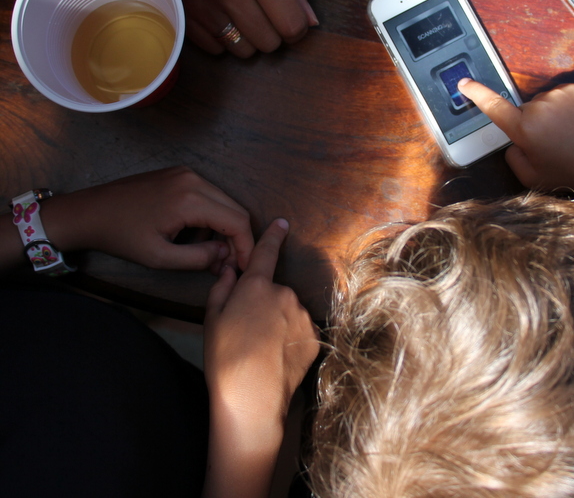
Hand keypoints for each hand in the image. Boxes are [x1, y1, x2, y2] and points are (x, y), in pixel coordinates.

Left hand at [43, 166, 253, 271]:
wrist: (91, 211)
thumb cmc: (121, 236)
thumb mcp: (159, 257)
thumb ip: (198, 259)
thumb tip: (226, 256)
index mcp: (190, 199)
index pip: (237, 221)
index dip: (247, 246)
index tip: (244, 267)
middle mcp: (194, 179)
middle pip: (235, 209)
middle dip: (237, 239)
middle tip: (228, 264)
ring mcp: (187, 173)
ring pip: (224, 202)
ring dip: (223, 228)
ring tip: (206, 252)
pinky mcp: (180, 174)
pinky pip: (209, 194)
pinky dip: (210, 216)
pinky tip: (193, 234)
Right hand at [133, 0, 317, 57]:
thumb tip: (310, 22)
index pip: (291, 24)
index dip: (298, 26)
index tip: (291, 15)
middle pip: (269, 43)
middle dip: (275, 32)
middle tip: (266, 12)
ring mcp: (202, 7)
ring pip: (243, 51)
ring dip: (250, 38)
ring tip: (243, 14)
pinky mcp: (181, 15)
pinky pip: (215, 49)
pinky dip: (223, 39)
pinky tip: (221, 16)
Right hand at [203, 221, 318, 496]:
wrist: (252, 398)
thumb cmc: (225, 358)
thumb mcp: (211, 319)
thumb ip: (221, 288)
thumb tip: (229, 269)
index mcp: (256, 285)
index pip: (265, 253)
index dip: (273, 236)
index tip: (282, 222)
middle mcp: (285, 293)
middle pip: (274, 291)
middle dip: (264, 304)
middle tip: (247, 331)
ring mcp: (303, 315)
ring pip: (289, 311)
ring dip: (278, 322)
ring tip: (260, 349)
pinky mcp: (315, 336)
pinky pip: (300, 331)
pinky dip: (291, 339)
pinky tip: (276, 357)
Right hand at [458, 80, 573, 194]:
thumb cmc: (571, 173)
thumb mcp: (531, 177)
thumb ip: (512, 157)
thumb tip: (513, 140)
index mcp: (524, 129)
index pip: (492, 105)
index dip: (476, 93)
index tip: (464, 83)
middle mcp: (539, 107)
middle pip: (522, 109)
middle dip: (529, 123)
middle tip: (549, 143)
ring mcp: (559, 96)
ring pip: (542, 102)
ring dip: (548, 115)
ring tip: (566, 135)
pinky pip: (559, 95)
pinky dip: (564, 107)